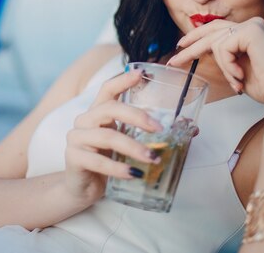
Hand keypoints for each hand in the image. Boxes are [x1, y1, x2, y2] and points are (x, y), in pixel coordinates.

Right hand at [64, 70, 162, 204]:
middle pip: (109, 109)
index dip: (123, 80)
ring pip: (107, 136)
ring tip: (153, 158)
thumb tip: (190, 128)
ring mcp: (76, 139)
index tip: (142, 74)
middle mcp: (84, 121)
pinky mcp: (73, 158)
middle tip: (158, 129)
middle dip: (136, 116)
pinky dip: (118, 168)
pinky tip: (134, 174)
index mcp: (97, 113)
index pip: (107, 89)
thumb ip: (147, 136)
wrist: (80, 189)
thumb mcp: (126, 146)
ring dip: (133, 147)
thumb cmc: (106, 163)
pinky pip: (98, 161)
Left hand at [167, 17, 263, 105]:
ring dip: (222, 67)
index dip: (196, 37)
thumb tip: (202, 49)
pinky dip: (227, 65)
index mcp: (249, 31)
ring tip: (235, 79)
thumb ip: (223, 55)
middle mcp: (251, 24)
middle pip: (211, 31)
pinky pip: (223, 48)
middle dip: (191, 45)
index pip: (216, 29)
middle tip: (175, 59)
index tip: (180, 47)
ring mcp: (252, 25)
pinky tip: (240, 74)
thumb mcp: (235, 67)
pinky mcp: (251, 31)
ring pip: (215, 43)